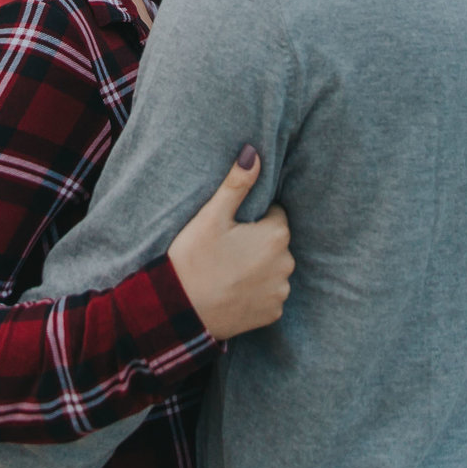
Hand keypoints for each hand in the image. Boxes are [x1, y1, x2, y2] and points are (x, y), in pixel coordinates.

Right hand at [166, 145, 292, 339]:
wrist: (180, 312)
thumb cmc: (194, 259)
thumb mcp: (211, 216)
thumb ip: (237, 184)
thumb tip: (254, 152)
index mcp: (276, 235)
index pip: (275, 214)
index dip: (252, 218)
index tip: (230, 228)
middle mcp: (286, 264)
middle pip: (276, 242)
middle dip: (257, 242)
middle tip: (226, 249)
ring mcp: (280, 292)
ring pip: (273, 268)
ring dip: (258, 268)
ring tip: (227, 270)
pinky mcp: (273, 314)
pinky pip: (269, 294)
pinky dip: (255, 292)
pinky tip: (233, 290)